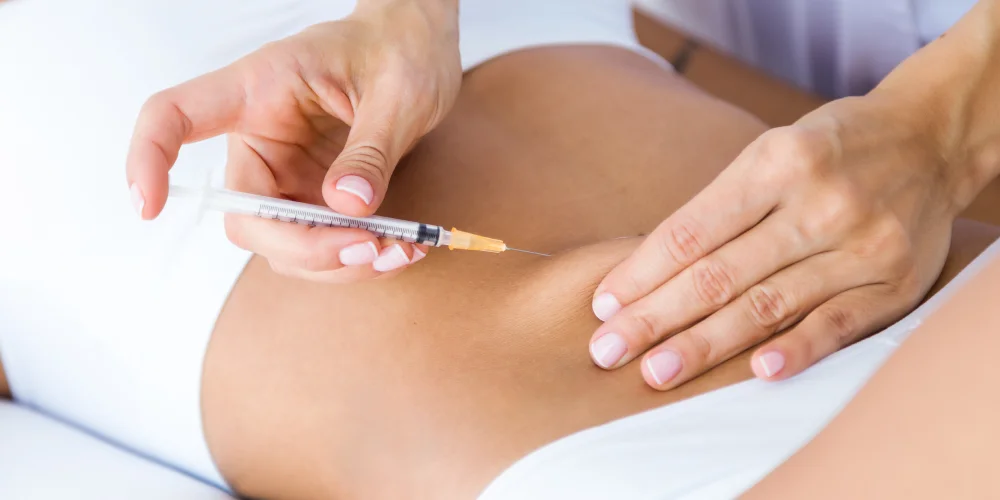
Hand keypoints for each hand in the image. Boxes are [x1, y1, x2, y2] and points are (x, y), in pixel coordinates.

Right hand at [125, 0, 460, 281]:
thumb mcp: (396, 92)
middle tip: (370, 246)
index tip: (148, 206)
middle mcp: (262, 140)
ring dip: (340, 262)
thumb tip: (348, 205)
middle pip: (246, 216)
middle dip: (305, 246)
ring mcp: (286, 177)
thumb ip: (371, 149)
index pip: (174, 116)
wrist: (419, 52)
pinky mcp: (315, 200)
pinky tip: (400, 251)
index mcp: (259, 90)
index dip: (149, 158)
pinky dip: (358, 258)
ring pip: (285, 246)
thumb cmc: (397, 50)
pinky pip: (321, 247)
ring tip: (401, 250)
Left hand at [589, 95, 961, 388]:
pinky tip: (757, 373)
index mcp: (776, 162)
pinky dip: (797, 350)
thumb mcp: (772, 151)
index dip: (642, 272)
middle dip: (656, 317)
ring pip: (768, 305)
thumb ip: (720, 207)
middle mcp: (818, 204)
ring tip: (656, 371)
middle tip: (608, 351)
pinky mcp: (893, 284)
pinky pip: (837, 324)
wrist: (928, 140)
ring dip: (706, 344)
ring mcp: (860, 246)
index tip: (603, 304)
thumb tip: (648, 272)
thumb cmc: (828, 150)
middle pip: (720, 274)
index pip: (692, 230)